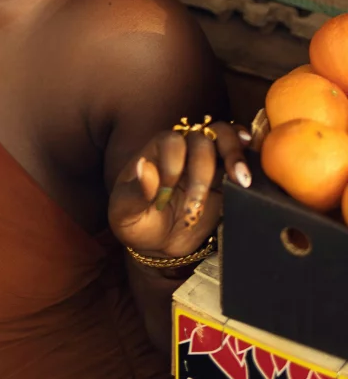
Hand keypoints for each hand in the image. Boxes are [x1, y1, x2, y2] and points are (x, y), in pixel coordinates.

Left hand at [107, 120, 250, 259]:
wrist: (159, 242)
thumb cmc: (137, 222)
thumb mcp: (125, 213)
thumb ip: (134, 193)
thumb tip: (144, 168)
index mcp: (156, 152)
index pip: (171, 142)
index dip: (173, 165)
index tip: (166, 193)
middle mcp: (183, 149)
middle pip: (201, 139)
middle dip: (202, 173)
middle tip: (197, 203)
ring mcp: (207, 160)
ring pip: (224, 137)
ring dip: (234, 154)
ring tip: (241, 179)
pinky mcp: (226, 177)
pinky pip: (242, 156)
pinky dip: (249, 157)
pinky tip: (254, 170)